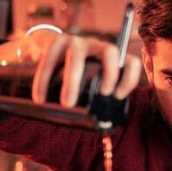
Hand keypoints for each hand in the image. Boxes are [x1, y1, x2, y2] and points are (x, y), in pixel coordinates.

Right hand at [0, 29, 141, 107]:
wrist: (51, 50)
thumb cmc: (78, 76)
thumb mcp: (93, 83)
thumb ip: (99, 99)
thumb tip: (101, 129)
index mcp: (112, 59)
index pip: (131, 62)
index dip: (130, 78)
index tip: (118, 97)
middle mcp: (98, 46)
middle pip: (109, 52)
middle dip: (109, 74)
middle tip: (103, 95)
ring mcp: (77, 42)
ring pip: (77, 56)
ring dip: (73, 81)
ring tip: (67, 104)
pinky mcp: (56, 42)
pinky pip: (50, 60)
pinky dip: (43, 80)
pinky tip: (40, 99)